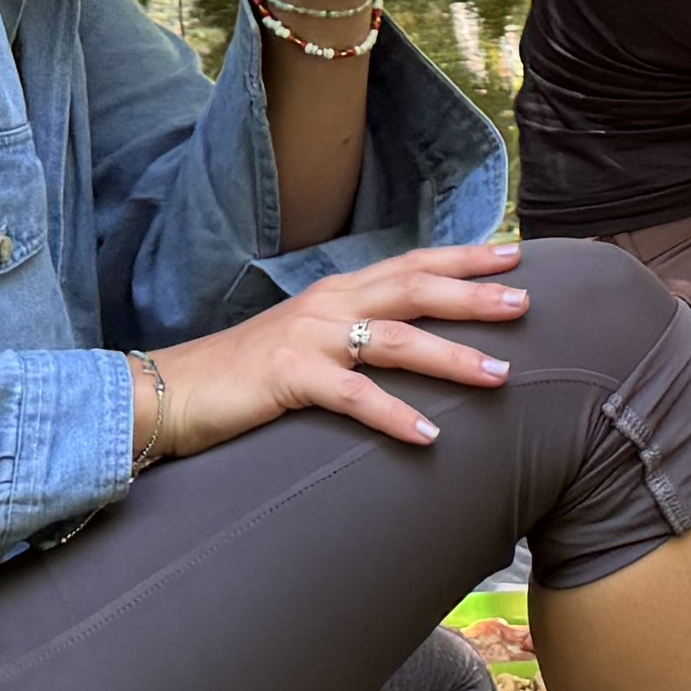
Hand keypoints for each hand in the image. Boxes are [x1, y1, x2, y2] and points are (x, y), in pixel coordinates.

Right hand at [134, 244, 533, 464]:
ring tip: (499, 375)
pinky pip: (353, 396)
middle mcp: (327, 305)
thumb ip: (352, 337)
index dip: (462, 258)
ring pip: (395, 340)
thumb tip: (407, 347)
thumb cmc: (243, 375)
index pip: (410, 264)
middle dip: (472, 294)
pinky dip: (394, 415)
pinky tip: (428, 436)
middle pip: (413, 289)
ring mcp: (308, 338)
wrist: (168, 392)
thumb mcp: (307, 345)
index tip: (513, 253)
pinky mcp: (288, 378)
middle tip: (523, 302)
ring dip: (451, 358)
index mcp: (336, 293)